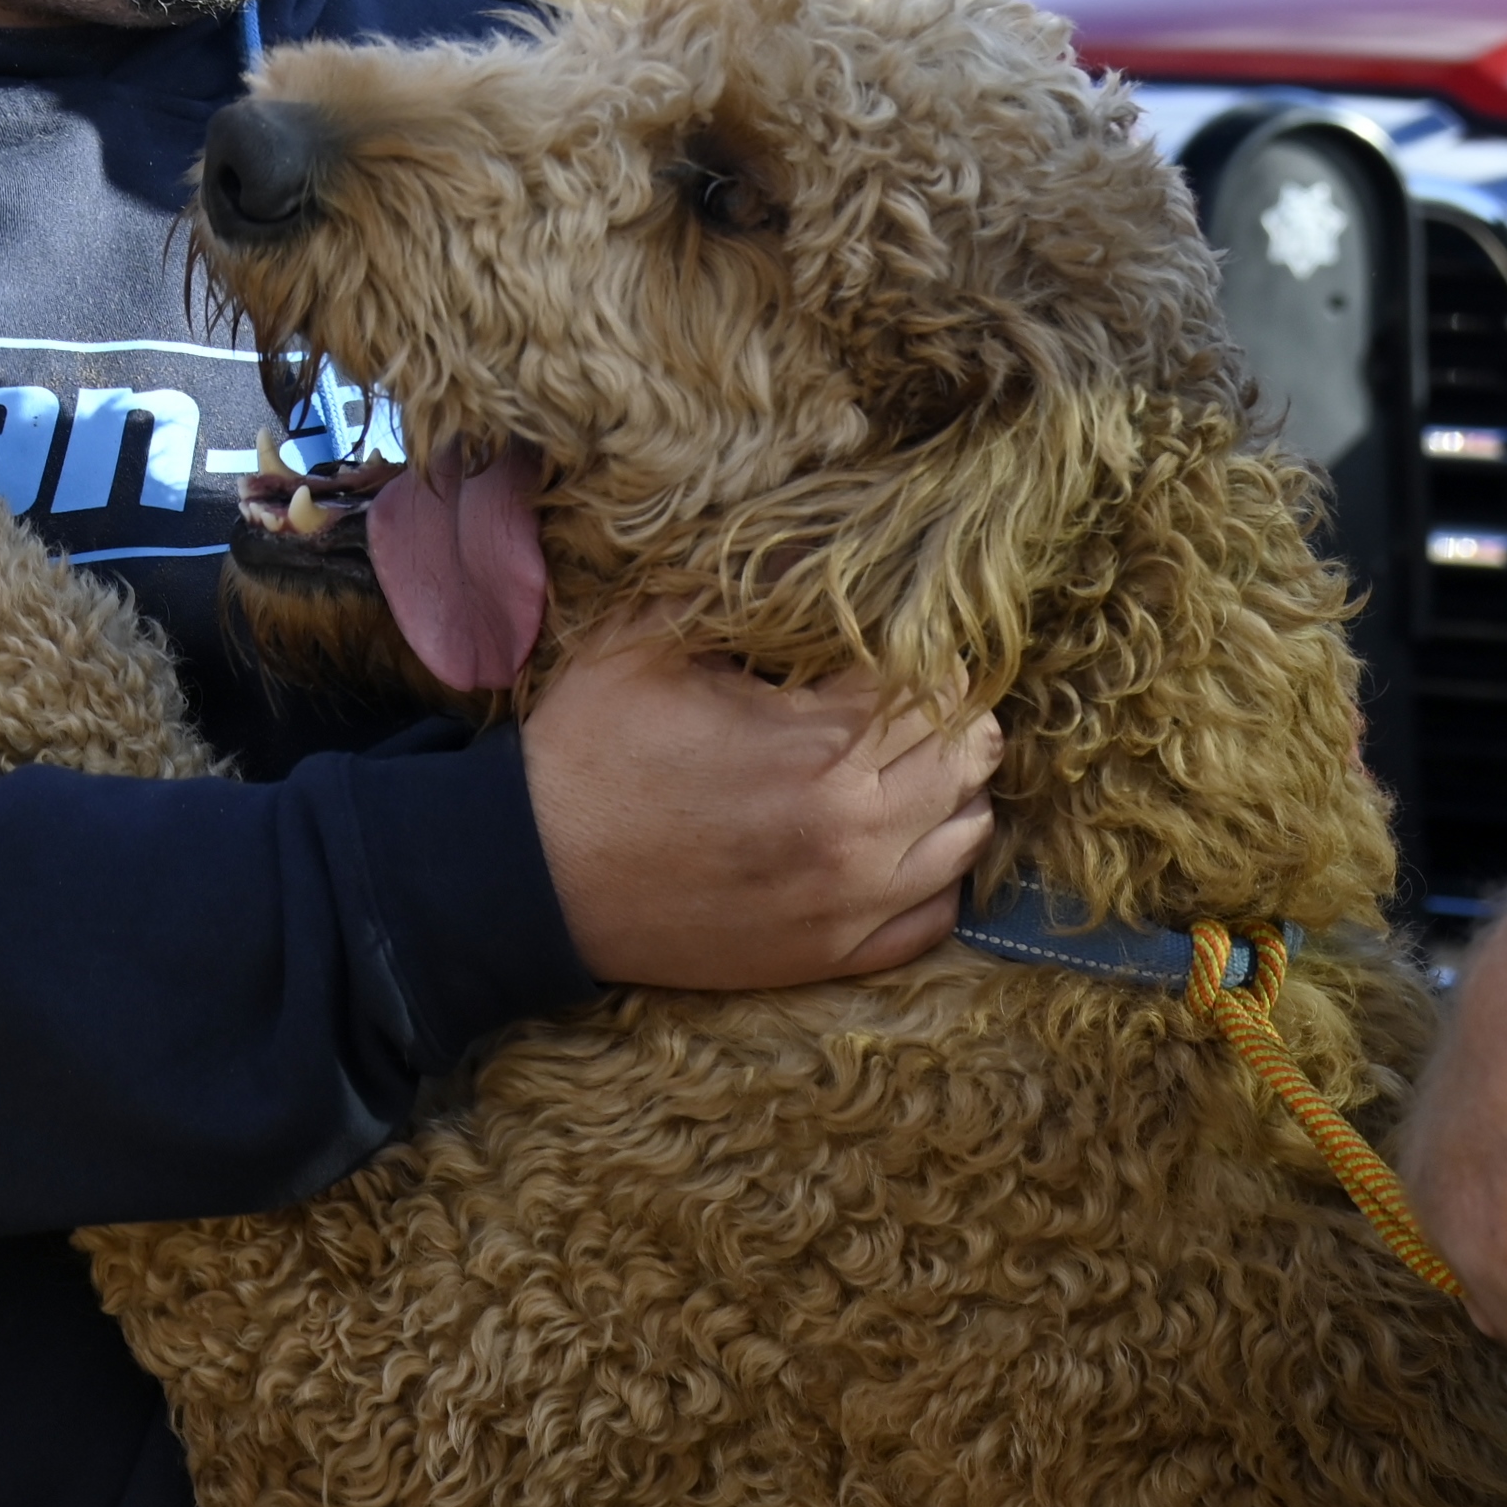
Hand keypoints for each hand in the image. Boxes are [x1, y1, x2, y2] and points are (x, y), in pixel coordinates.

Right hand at [519, 619, 1002, 990]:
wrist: (532, 878)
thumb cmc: (591, 750)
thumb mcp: (650, 638)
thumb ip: (746, 589)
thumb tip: (820, 551)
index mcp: (818, 747)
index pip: (939, 681)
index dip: (916, 651)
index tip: (872, 650)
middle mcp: (854, 833)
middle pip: (974, 754)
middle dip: (943, 713)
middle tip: (889, 698)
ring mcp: (849, 905)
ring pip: (972, 834)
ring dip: (949, 789)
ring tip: (893, 764)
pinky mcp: (830, 955)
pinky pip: (936, 916)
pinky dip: (931, 873)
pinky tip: (891, 839)